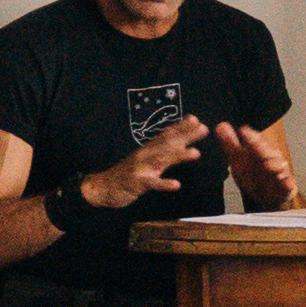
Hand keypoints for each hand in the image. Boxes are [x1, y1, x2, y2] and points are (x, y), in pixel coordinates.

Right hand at [84, 118, 207, 211]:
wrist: (102, 187)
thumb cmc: (127, 174)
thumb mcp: (144, 161)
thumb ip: (160, 153)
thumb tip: (179, 144)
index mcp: (148, 149)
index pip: (166, 135)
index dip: (180, 126)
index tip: (196, 119)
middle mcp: (145, 154)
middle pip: (168, 143)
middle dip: (186, 136)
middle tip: (203, 128)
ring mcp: (141, 167)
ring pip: (162, 159)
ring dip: (179, 156)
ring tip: (196, 153)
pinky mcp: (137, 182)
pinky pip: (152, 183)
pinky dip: (164, 183)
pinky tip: (176, 185)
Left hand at [208, 120, 289, 204]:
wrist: (269, 197)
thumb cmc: (254, 175)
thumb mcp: (239, 161)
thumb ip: (230, 144)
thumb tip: (220, 125)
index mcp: (260, 150)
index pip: (255, 141)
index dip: (250, 136)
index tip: (242, 130)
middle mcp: (272, 159)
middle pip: (267, 153)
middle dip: (261, 149)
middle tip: (255, 145)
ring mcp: (281, 173)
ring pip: (279, 167)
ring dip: (275, 165)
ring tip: (268, 165)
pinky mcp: (287, 187)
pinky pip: (288, 185)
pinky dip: (287, 183)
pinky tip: (285, 181)